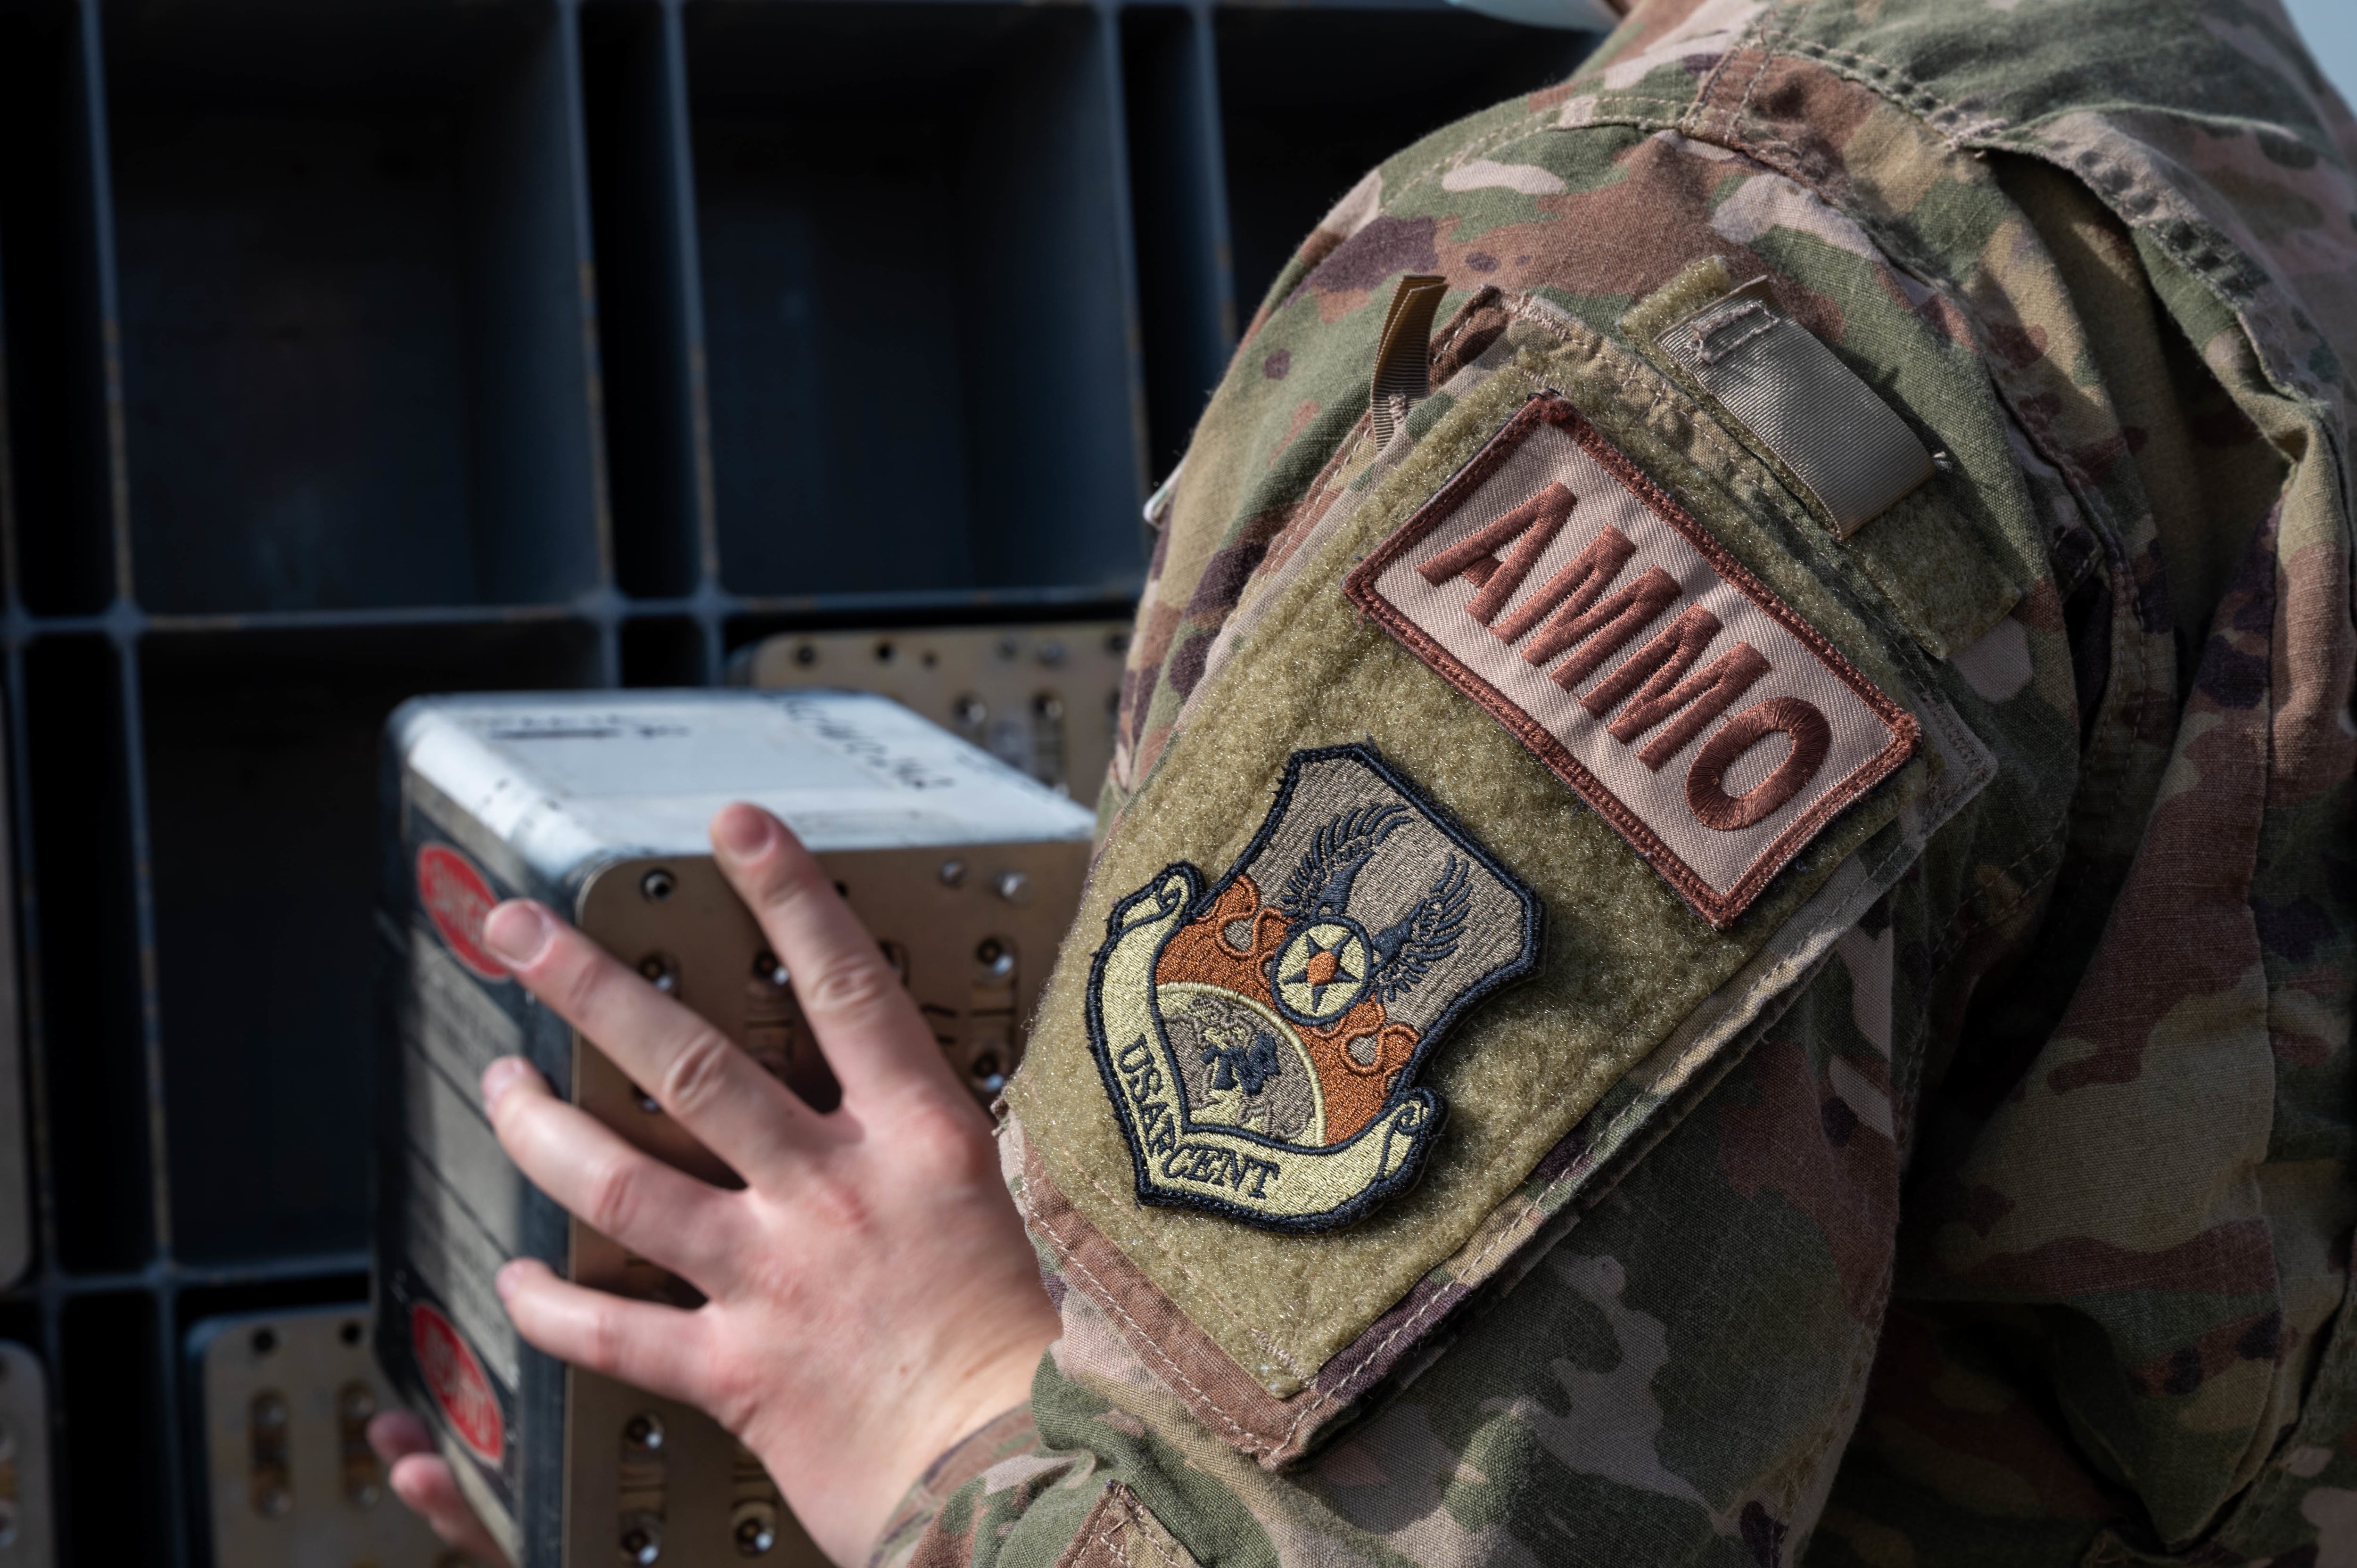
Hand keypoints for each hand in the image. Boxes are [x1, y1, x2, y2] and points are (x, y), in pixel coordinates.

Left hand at [379, 803, 1059, 1565]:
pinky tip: (512, 1280)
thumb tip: (890, 1118)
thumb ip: (924, 1159)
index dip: (788, 896)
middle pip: (688, 1063)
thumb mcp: (998, 1216)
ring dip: (542, 1126)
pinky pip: (612, 1332)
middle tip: (519, 932)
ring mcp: (775, 1277)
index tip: (736, 826)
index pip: (846, 987)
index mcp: (919, 1140)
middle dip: (591, 987)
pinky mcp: (736, 1372)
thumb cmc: (1028, 1354)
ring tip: (497, 1082)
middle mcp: (833, 1191)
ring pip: (622, 1182)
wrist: (1026, 1481)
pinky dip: (550, 1305)